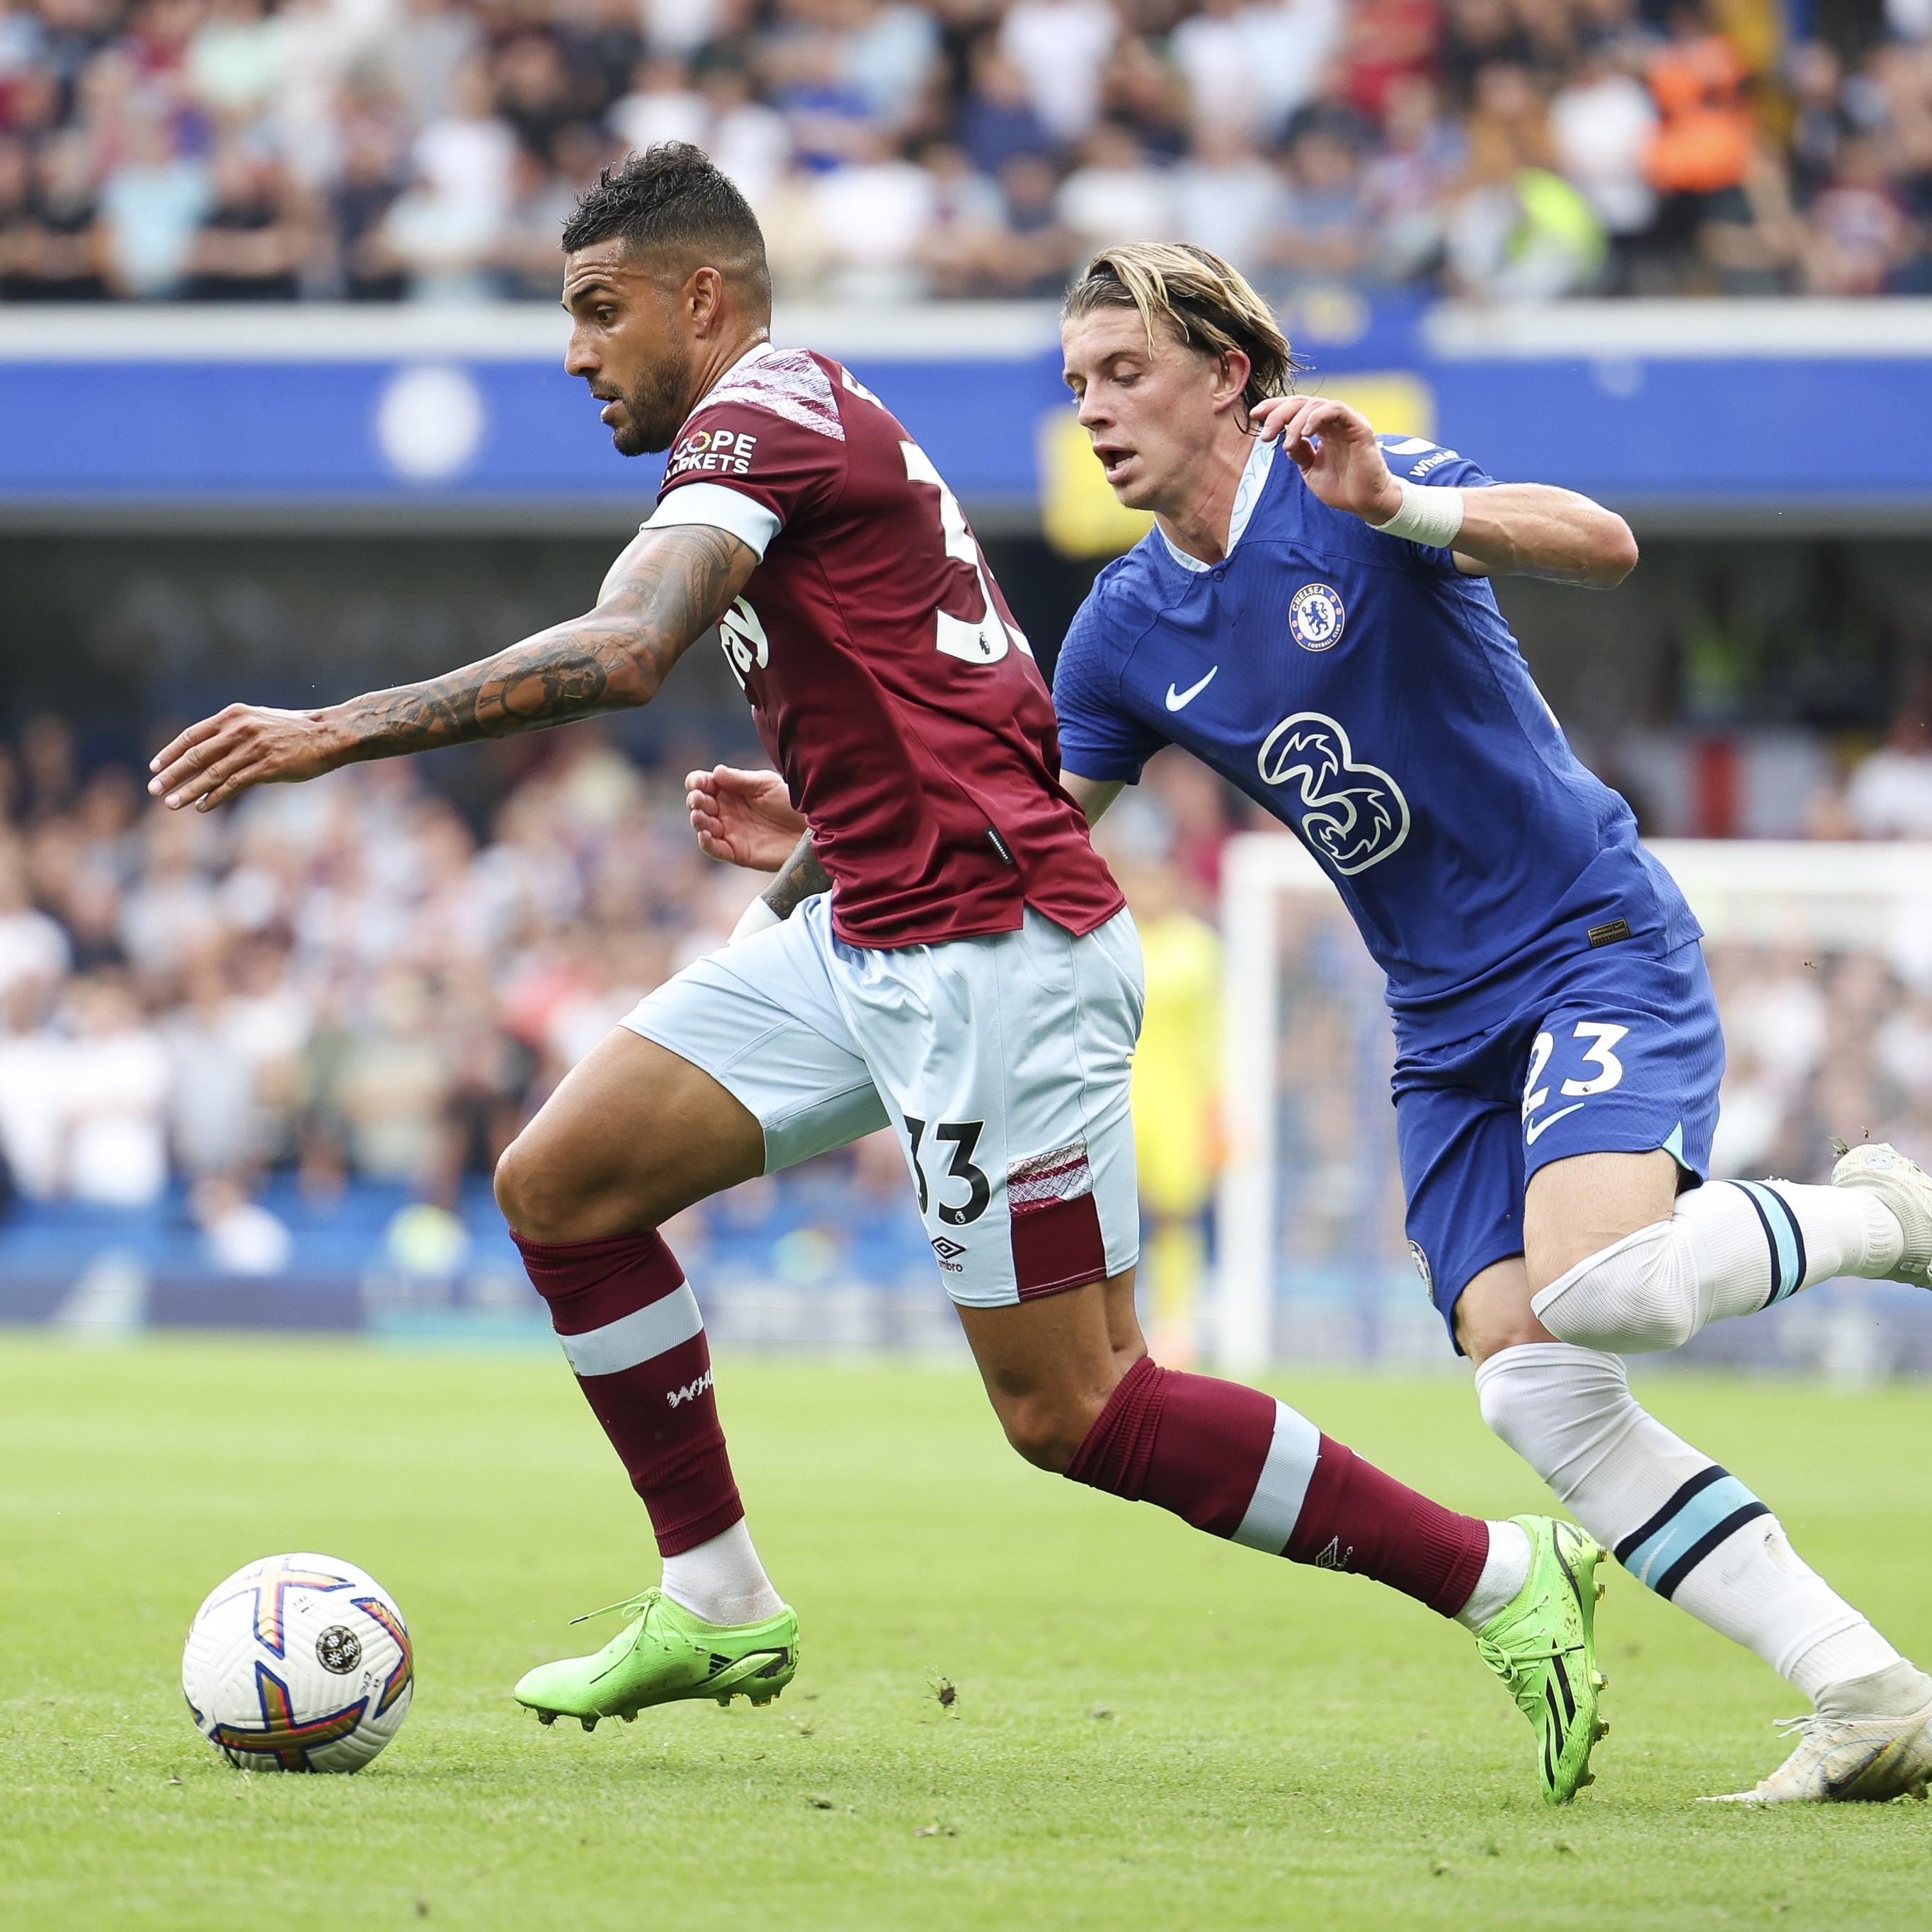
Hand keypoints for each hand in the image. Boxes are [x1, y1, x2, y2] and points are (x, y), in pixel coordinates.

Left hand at [148, 705, 348, 811]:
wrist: (330, 734)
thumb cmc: (296, 731)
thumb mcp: (260, 722)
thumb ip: (234, 732)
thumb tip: (210, 752)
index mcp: (234, 716)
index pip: (192, 736)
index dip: (170, 752)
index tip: (155, 767)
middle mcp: (240, 729)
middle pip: (196, 755)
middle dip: (172, 774)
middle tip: (154, 789)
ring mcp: (254, 748)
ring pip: (212, 773)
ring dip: (188, 790)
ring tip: (171, 804)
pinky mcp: (268, 766)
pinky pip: (234, 784)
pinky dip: (215, 797)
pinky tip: (202, 807)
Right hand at [685, 764, 804, 871]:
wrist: (810, 829)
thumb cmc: (790, 803)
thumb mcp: (766, 785)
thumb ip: (740, 780)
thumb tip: (715, 772)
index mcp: (729, 790)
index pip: (704, 784)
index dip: (696, 782)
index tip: (698, 783)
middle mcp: (725, 810)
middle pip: (699, 805)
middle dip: (696, 801)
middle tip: (699, 799)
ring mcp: (729, 831)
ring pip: (703, 826)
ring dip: (698, 821)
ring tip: (701, 816)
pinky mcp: (736, 852)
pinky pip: (715, 849)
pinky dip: (706, 843)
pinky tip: (705, 835)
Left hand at [1251, 395, 1401, 526]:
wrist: (1365, 504)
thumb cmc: (1342, 488)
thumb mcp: (1311, 470)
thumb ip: (1299, 452)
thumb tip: (1286, 440)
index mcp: (1321, 429)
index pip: (1295, 408)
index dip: (1274, 408)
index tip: (1254, 416)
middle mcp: (1333, 421)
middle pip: (1301, 403)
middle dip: (1278, 414)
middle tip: (1265, 435)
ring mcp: (1346, 422)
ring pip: (1315, 405)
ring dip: (1295, 422)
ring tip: (1288, 444)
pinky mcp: (1359, 427)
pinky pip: (1336, 409)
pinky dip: (1318, 417)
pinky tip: (1306, 433)